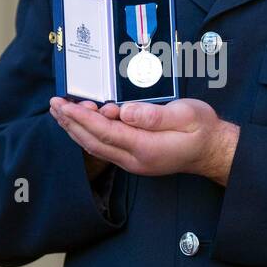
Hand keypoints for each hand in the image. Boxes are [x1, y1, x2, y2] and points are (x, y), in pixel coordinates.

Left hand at [49, 96, 240, 185]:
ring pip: (95, 147)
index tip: (65, 104)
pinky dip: (88, 134)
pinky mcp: (133, 159)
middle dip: (71, 123)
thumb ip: (154, 115)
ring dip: (75, 129)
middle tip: (54, 104)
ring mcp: (132, 162)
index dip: (82, 118)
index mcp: (145, 147)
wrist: (213, 151)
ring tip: (60, 112)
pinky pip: (104, 147)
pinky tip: (80, 123)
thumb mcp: (185, 114)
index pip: (104, 131)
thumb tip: (125, 112)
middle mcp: (134, 159)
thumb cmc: (201, 129)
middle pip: (93, 142)